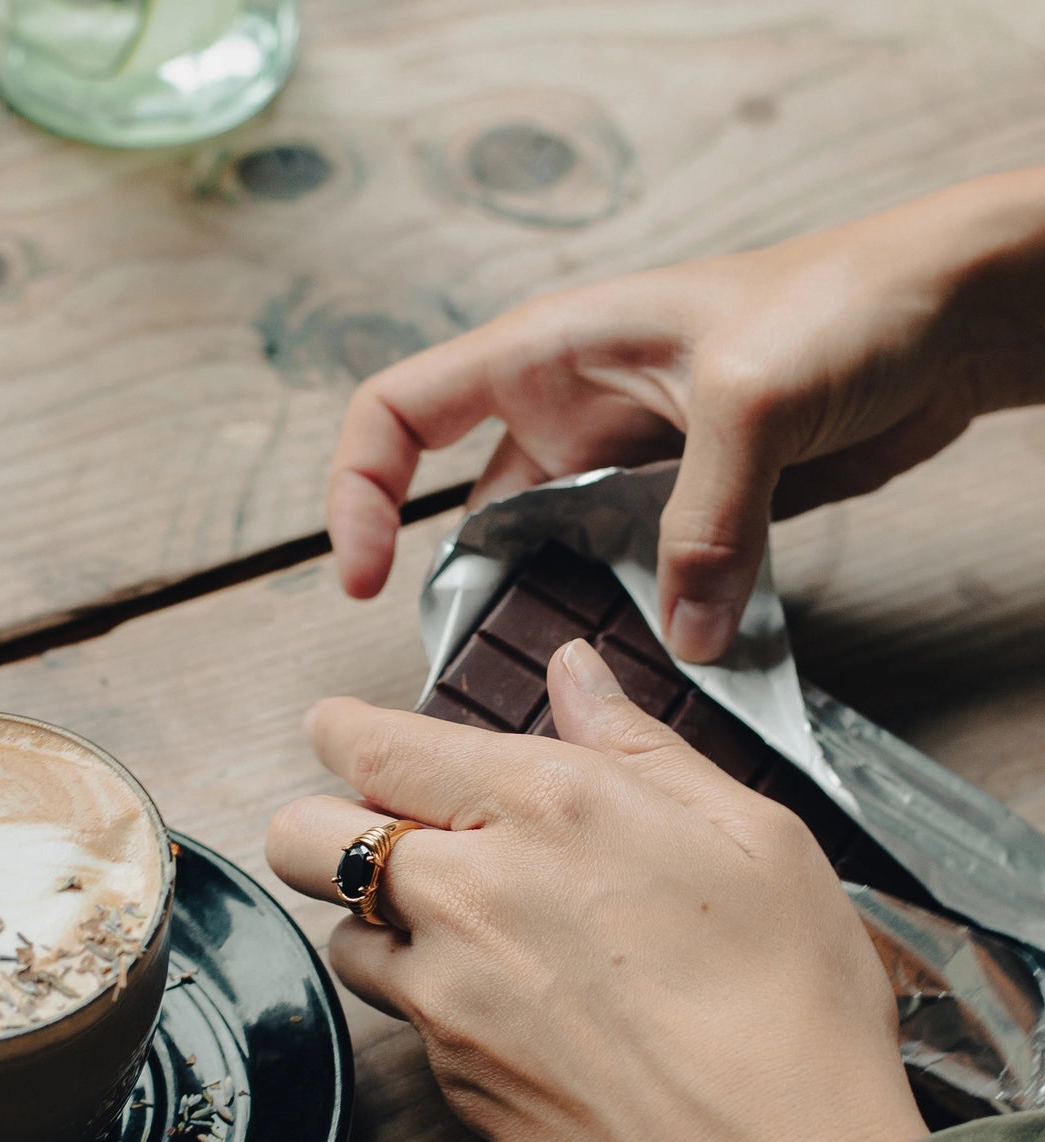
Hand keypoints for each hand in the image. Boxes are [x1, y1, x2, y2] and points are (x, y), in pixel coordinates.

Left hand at [267, 642, 925, 1141]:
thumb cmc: (788, 1005)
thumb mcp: (752, 835)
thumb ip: (640, 745)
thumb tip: (576, 676)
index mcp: (546, 806)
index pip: (375, 745)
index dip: (342, 729)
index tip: (341, 730)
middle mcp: (468, 892)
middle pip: (302, 837)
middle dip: (323, 821)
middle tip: (389, 828)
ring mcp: (444, 994)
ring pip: (339, 932)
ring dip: (377, 917)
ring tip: (468, 926)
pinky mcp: (448, 1077)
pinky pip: (400, 1016)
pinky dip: (428, 997)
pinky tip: (514, 1004)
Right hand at [328, 169, 1044, 661]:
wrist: (947, 314)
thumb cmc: (846, 297)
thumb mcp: (755, 396)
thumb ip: (704, 519)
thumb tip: (681, 634)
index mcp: (547, 353)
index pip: (399, 414)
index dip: (358, 493)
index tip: (361, 578)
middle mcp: (571, 411)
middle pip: (468, 508)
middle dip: (462, 586)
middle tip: (473, 666)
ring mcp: (625, 464)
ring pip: (551, 552)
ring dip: (554, 611)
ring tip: (559, 678)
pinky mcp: (684, 506)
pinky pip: (627, 573)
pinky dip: (630, 618)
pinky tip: (652, 657)